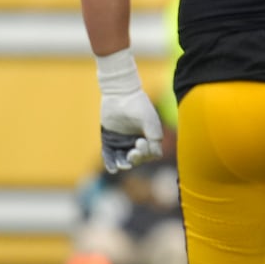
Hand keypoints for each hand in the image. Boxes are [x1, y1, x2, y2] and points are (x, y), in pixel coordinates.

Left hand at [96, 50, 163, 173]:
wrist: (120, 94)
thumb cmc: (138, 106)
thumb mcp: (150, 121)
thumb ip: (155, 137)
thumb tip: (156, 155)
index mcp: (148, 138)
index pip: (150, 154)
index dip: (147, 153)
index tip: (141, 141)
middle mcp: (135, 142)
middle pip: (137, 159)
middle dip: (136, 158)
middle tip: (133, 152)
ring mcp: (121, 142)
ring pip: (123, 159)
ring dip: (124, 163)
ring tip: (122, 164)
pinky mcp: (108, 140)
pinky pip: (109, 155)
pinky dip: (111, 163)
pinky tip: (112, 169)